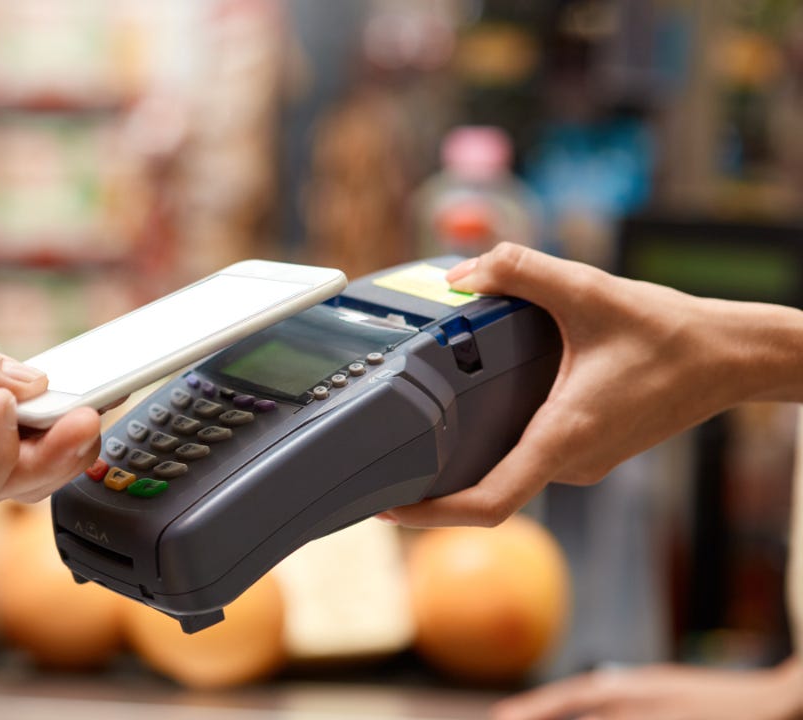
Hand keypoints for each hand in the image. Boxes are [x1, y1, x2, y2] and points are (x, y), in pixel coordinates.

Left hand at [0, 264, 100, 514]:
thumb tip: (30, 386)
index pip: (16, 417)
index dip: (58, 411)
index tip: (95, 394)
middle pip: (20, 462)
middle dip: (66, 447)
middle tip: (93, 419)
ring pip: (3, 487)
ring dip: (46, 458)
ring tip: (71, 421)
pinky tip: (3, 412)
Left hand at [382, 243, 802, 526]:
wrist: (732, 356)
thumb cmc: (671, 333)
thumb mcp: (589, 288)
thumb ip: (519, 270)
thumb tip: (460, 273)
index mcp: (564, 436)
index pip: (490, 503)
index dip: (434, 516)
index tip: (390, 509)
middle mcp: (570, 460)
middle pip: (488, 490)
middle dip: (434, 486)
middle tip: (381, 465)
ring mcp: (580, 460)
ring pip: (509, 471)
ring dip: (463, 462)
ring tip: (412, 438)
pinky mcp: (588, 448)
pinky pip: (528, 456)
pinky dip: (492, 445)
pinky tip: (468, 414)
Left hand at [491, 659, 802, 719]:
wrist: (773, 703)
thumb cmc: (710, 699)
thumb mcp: (660, 687)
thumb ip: (624, 693)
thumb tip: (594, 691)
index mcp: (631, 687)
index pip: (571, 697)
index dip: (534, 707)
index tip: (501, 716)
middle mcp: (638, 703)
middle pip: (582, 719)